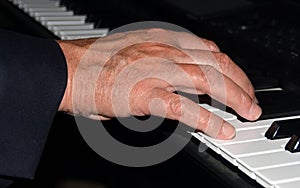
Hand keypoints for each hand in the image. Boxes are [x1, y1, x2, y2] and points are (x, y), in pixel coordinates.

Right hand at [57, 28, 261, 139]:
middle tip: (250, 99)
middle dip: (240, 82)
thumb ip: (158, 59)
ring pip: (210, 81)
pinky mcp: (146, 94)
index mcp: (161, 38)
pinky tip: (222, 129)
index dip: (228, 65)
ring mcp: (157, 71)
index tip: (237, 79)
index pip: (208, 49)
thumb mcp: (134, 49)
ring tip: (247, 112)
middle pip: (216, 62)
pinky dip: (209, 120)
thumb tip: (175, 75)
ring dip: (234, 97)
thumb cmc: (94, 61)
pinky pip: (187, 108)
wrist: (66, 69)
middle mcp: (164, 50)